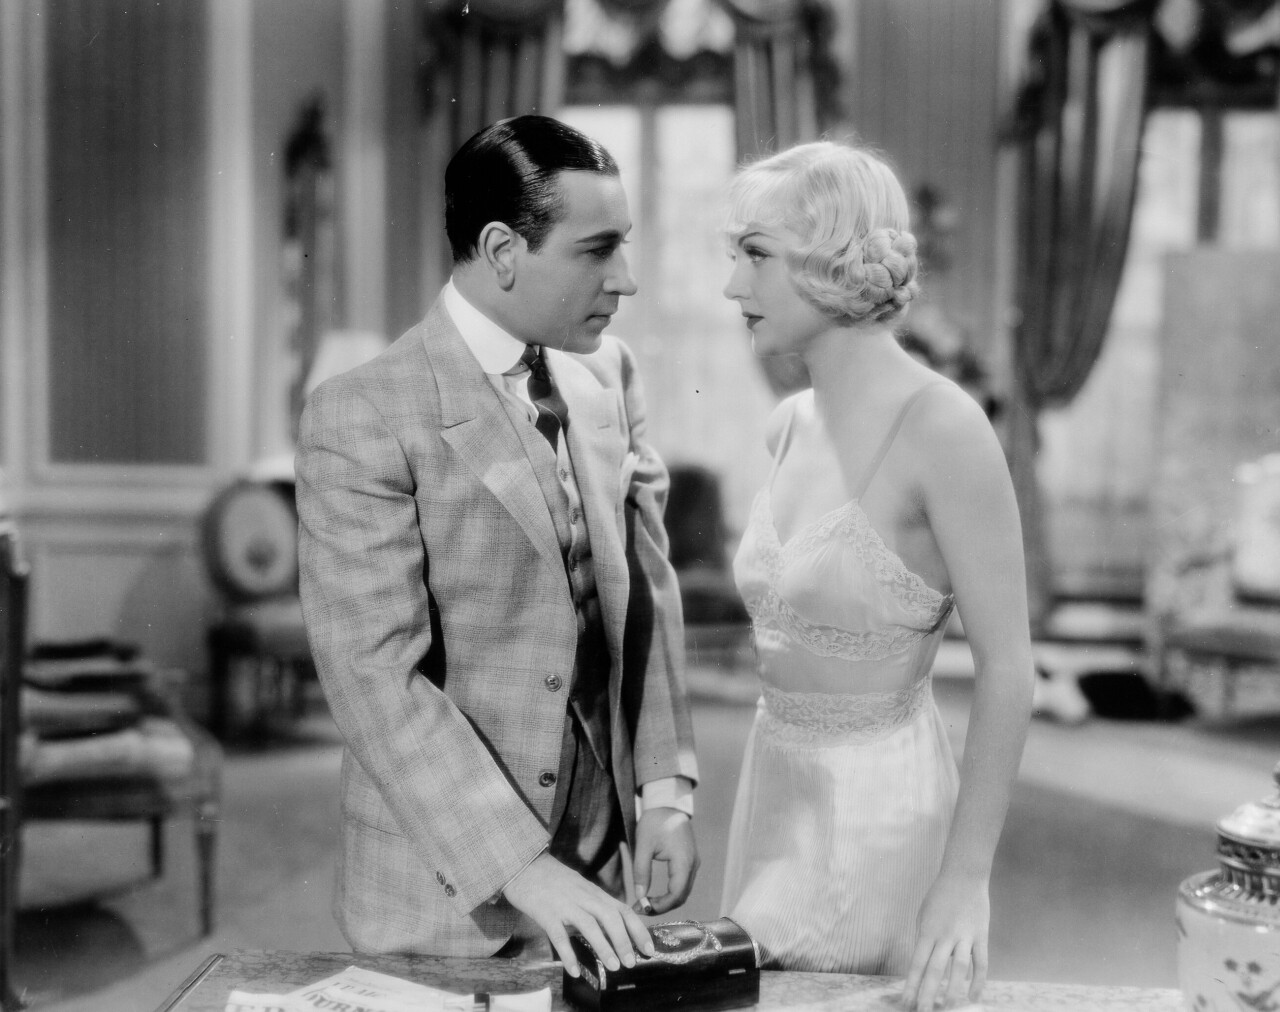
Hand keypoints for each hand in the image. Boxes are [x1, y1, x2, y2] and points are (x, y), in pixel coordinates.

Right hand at [502, 852, 654, 977]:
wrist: (524, 864)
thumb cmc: (553, 879)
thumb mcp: (580, 887)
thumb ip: (595, 904)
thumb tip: (614, 928)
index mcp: (594, 892)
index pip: (623, 909)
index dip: (638, 929)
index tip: (649, 949)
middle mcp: (583, 896)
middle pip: (610, 916)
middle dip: (624, 940)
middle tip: (631, 963)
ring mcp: (564, 904)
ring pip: (588, 925)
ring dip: (603, 946)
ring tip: (613, 967)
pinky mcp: (545, 913)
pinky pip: (558, 936)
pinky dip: (568, 954)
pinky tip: (575, 971)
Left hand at [632, 808, 697, 914]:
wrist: (667, 804)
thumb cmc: (655, 821)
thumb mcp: (643, 845)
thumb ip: (641, 871)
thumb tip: (639, 896)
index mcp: (683, 861)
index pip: (676, 894)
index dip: (660, 906)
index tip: (642, 908)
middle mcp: (693, 865)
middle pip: (681, 896)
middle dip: (662, 907)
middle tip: (642, 909)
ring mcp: (693, 863)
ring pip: (683, 892)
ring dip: (666, 902)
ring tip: (646, 904)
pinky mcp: (689, 862)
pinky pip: (683, 884)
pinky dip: (671, 894)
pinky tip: (656, 895)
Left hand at [901, 872, 988, 1010]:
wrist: (963, 875)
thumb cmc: (939, 896)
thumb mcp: (923, 915)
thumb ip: (923, 939)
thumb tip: (921, 964)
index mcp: (927, 931)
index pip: (917, 964)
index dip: (911, 985)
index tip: (905, 1003)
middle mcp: (945, 936)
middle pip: (935, 970)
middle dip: (928, 994)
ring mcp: (964, 937)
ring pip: (959, 969)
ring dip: (954, 991)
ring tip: (948, 1010)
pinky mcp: (981, 936)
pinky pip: (981, 963)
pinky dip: (978, 981)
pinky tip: (974, 997)